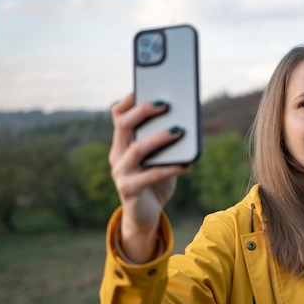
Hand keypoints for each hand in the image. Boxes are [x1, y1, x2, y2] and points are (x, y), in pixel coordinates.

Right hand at [109, 93, 187, 261]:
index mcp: (122, 143)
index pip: (117, 115)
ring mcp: (120, 173)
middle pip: (124, 125)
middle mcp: (117, 155)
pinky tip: (186, 164)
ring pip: (136, 148)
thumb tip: (186, 121)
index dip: (129, 100)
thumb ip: (167, 142)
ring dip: (158, 137)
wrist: (146, 216)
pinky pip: (150, 175)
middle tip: (166, 103)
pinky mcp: (129, 190)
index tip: (145, 86)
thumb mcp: (161, 158)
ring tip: (178, 130)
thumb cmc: (156, 182)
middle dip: (144, 111)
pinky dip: (169, 168)